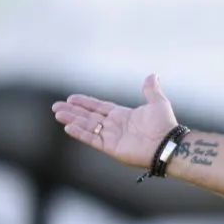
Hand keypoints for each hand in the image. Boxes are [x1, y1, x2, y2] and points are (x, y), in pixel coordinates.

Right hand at [51, 74, 177, 168]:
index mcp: (123, 115)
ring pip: (87, 126)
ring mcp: (112, 137)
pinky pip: (92, 139)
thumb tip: (153, 75)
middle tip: (56, 106)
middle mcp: (115, 126)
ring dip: (72, 120)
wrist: (168, 144)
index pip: (99, 107)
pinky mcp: (111, 148)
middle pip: (89, 117)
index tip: (71, 98)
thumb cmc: (165, 125)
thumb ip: (150, 90)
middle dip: (72, 111)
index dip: (85, 103)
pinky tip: (68, 127)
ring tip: (57, 114)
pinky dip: (81, 133)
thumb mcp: (157, 103)